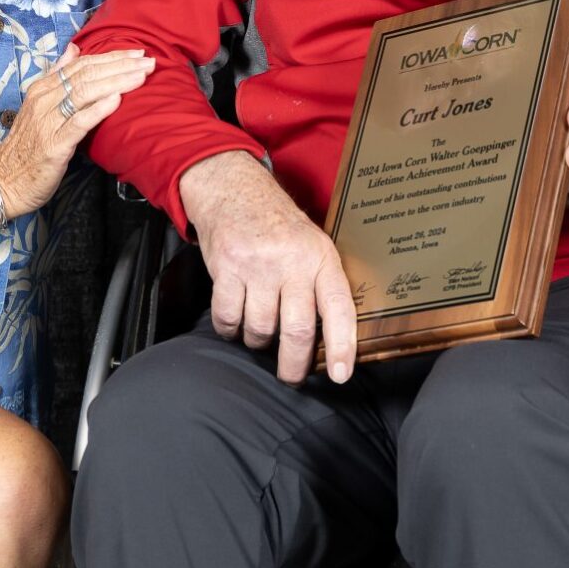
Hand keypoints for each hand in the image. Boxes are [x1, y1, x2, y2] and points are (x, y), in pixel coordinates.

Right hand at [0, 44, 154, 216]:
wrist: (4, 182)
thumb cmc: (28, 145)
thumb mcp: (39, 105)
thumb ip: (57, 76)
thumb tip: (74, 49)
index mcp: (42, 88)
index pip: (81, 64)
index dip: (111, 56)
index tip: (137, 53)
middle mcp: (44, 100)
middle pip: (86, 74)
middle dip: (120, 66)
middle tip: (148, 61)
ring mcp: (48, 122)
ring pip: (85, 93)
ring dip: (116, 81)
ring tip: (141, 75)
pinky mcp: (54, 145)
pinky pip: (79, 122)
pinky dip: (99, 109)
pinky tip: (117, 99)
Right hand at [181, 152, 356, 385]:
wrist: (234, 189)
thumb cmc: (278, 224)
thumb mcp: (313, 243)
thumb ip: (321, 281)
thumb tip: (332, 336)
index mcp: (321, 257)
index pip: (339, 307)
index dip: (341, 345)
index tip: (340, 374)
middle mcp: (292, 262)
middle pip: (297, 330)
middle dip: (293, 365)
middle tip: (291, 378)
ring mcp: (258, 265)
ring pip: (260, 329)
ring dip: (258, 342)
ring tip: (260, 334)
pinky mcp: (226, 268)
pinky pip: (228, 318)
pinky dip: (230, 330)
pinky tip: (235, 323)